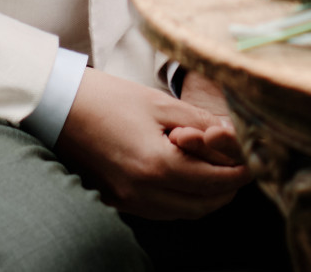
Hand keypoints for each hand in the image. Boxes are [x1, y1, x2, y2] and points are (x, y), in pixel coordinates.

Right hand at [54, 70, 251, 220]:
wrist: (58, 106)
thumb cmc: (109, 98)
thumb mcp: (161, 104)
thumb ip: (201, 126)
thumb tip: (233, 139)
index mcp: (157, 165)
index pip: (215, 182)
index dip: (239, 171)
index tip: (252, 158)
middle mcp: (143, 192)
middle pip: (204, 205)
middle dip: (226, 187)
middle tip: (237, 163)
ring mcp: (128, 201)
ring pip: (184, 213)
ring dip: (205, 195)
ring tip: (214, 167)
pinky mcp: (118, 202)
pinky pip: (162, 211)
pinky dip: (182, 199)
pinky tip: (185, 175)